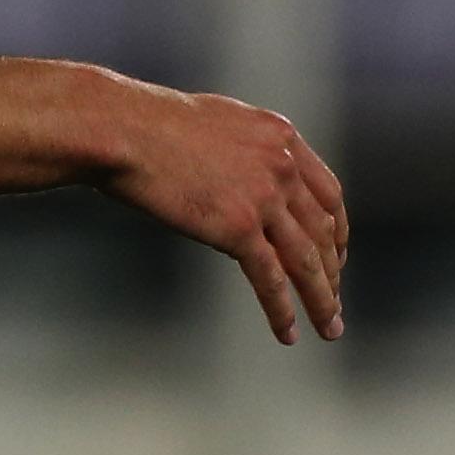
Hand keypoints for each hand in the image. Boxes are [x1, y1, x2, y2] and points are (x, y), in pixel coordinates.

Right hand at [106, 89, 350, 343]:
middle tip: (333, 301)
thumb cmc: (144, 122)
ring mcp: (264, 196)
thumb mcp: (213, 123)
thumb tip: (237, 178)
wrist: (118, 127)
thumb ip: (241, 150)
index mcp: (281, 136)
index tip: (335, 254)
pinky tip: (288, 333)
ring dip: (321, 300)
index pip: (328, 193)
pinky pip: (270, 278)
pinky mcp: (239, 226)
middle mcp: (283, 165)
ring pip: (307, 261)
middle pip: (324, 230)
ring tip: (328, 328)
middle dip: (332, 271)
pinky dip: (282, 310)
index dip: (337, 230)